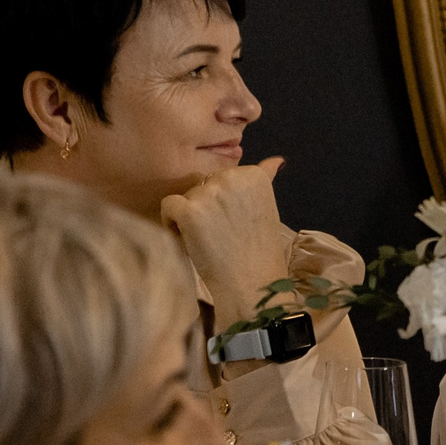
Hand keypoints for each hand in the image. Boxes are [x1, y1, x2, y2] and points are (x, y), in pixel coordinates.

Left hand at [161, 159, 293, 334]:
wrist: (252, 285)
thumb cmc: (259, 251)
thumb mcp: (267, 208)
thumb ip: (265, 179)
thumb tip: (276, 159)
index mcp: (252, 175)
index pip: (221, 179)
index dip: (223, 202)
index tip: (235, 223)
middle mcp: (231, 177)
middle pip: (202, 185)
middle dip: (206, 208)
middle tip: (222, 235)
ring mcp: (209, 193)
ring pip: (185, 196)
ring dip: (190, 218)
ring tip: (209, 241)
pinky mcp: (189, 210)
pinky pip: (169, 206)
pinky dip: (172, 224)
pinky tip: (190, 241)